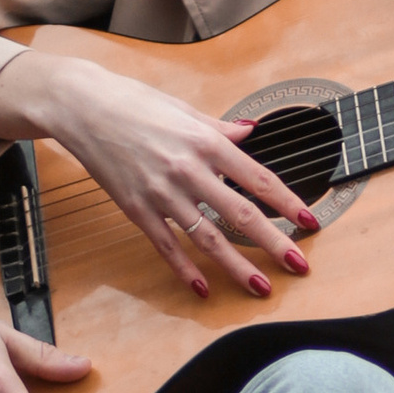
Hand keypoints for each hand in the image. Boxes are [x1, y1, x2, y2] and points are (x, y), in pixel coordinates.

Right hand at [0, 50, 318, 300]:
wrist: (83, 107)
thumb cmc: (135, 103)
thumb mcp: (186, 110)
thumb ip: (221, 128)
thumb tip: (250, 133)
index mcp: (207, 141)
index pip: (259, 179)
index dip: (289, 204)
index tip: (310, 222)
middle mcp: (188, 169)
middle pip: (240, 214)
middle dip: (274, 243)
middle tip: (299, 266)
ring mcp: (161, 192)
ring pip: (207, 237)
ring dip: (236, 266)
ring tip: (260, 287)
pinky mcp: (136, 208)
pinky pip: (166, 245)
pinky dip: (185, 270)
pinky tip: (203, 289)